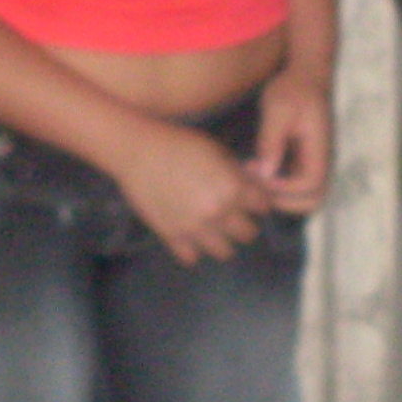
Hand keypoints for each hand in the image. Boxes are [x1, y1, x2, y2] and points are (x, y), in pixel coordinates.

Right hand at [111, 118, 270, 264]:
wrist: (138, 151)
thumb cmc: (179, 143)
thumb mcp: (217, 150)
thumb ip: (237, 173)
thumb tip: (252, 186)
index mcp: (232, 188)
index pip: (263, 206)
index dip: (259, 201)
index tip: (252, 199)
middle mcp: (218, 213)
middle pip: (248, 234)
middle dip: (244, 223)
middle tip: (234, 214)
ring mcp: (194, 229)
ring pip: (224, 252)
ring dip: (222, 240)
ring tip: (214, 227)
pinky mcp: (171, 237)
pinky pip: (192, 257)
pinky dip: (194, 248)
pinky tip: (191, 234)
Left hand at [249, 69, 332, 215]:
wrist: (305, 74)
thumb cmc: (292, 88)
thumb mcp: (277, 110)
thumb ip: (271, 142)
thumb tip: (266, 173)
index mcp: (320, 148)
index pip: (310, 184)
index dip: (284, 187)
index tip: (260, 173)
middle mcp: (323, 159)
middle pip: (314, 198)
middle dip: (284, 200)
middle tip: (256, 185)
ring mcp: (316, 160)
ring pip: (306, 195)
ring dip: (281, 195)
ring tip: (255, 177)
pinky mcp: (306, 158)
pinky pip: (297, 183)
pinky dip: (280, 185)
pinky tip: (258, 168)